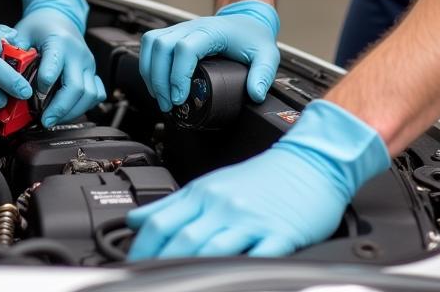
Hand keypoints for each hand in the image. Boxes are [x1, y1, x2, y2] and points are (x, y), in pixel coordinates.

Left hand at [11, 0, 105, 126]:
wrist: (59, 17)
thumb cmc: (40, 26)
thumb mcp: (22, 32)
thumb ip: (14, 51)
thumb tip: (2, 70)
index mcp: (59, 42)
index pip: (54, 68)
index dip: (43, 86)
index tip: (32, 98)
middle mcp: (78, 54)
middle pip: (76, 88)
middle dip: (60, 109)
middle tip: (44, 121)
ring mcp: (88, 64)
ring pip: (90, 95)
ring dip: (72, 111)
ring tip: (54, 118)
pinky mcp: (92, 72)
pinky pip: (96, 94)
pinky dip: (85, 106)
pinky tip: (69, 110)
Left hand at [127, 98, 389, 258]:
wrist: (310, 160)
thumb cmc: (263, 177)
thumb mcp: (211, 184)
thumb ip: (172, 204)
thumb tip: (136, 218)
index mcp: (203, 193)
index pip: (159, 221)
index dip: (139, 249)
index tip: (130, 268)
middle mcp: (222, 206)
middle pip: (180, 239)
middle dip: (158, 266)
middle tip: (145, 284)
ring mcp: (250, 221)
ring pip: (211, 249)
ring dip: (190, 272)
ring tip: (176, 287)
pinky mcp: (280, 236)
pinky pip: (257, 258)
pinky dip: (241, 272)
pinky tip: (230, 282)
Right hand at [139, 0, 279, 112]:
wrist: (246, 20)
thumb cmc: (252, 36)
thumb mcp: (266, 55)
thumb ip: (263, 75)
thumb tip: (255, 94)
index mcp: (212, 31)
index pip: (185, 48)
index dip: (179, 74)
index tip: (180, 97)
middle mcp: (192, 27)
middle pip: (162, 46)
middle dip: (159, 79)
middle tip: (168, 104)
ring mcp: (181, 28)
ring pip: (152, 43)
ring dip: (150, 72)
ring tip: (160, 96)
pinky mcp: (174, 34)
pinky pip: (151, 44)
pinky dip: (148, 64)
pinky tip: (156, 83)